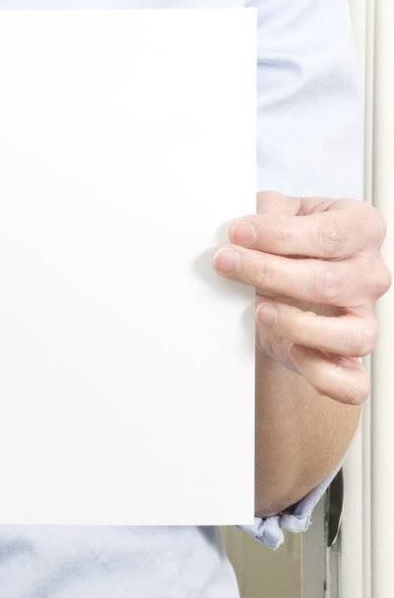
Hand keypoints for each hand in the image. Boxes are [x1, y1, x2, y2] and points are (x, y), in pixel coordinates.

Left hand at [211, 189, 389, 403]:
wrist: (284, 281)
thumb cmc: (286, 242)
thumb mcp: (278, 212)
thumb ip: (266, 214)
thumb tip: (241, 230)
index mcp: (361, 228)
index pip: (328, 234)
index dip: (278, 234)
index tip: (237, 232)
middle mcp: (371, 274)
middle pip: (329, 281)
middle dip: (268, 272)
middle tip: (226, 262)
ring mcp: (367, 319)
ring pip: (350, 336)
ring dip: (297, 325)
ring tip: (259, 309)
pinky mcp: (353, 360)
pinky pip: (353, 384)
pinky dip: (322, 375)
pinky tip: (292, 351)